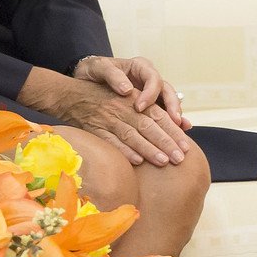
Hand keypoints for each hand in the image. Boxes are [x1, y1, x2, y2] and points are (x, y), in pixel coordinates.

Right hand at [59, 73, 190, 167]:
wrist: (70, 95)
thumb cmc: (104, 98)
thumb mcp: (125, 98)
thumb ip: (147, 111)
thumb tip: (176, 126)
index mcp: (134, 99)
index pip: (158, 115)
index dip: (173, 130)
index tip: (186, 145)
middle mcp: (123, 108)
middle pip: (148, 126)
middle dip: (166, 142)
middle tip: (180, 158)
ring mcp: (108, 119)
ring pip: (132, 134)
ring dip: (149, 148)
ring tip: (163, 161)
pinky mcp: (94, 128)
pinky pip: (110, 141)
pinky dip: (124, 151)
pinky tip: (137, 161)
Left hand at [75, 55, 188, 129]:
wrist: (88, 79)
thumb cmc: (94, 71)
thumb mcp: (99, 68)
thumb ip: (112, 75)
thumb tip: (127, 90)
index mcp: (140, 67)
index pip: (152, 78)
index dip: (150, 93)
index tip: (139, 108)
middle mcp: (149, 80)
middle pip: (168, 91)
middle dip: (173, 107)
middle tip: (175, 121)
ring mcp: (152, 94)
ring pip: (169, 104)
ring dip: (176, 117)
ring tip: (183, 128)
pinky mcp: (150, 106)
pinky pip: (164, 115)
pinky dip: (172, 124)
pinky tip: (181, 131)